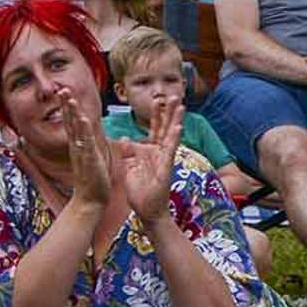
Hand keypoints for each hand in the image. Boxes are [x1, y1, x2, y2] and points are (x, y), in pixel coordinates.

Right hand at [58, 85, 112, 206]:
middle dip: (66, 105)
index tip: (65, 93)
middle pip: (69, 122)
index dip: (69, 108)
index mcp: (79, 146)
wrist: (91, 201)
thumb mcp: (92, 159)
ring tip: (68, 97)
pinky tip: (81, 118)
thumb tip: (91, 138)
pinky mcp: (89, 160)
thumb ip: (90, 146)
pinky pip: (85, 142)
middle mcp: (77, 147)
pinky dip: (83, 130)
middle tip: (61, 89)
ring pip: (75, 129)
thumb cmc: (93, 181)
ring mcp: (82, 152)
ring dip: (71, 112)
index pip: (72, 123)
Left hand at [118, 98, 179, 224]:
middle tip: (173, 95)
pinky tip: (178, 127)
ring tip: (181, 105)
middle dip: (168, 112)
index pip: (154, 129)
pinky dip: (173, 138)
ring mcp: (164, 159)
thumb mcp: (130, 167)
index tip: (158, 99)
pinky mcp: (166, 168)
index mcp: (150, 152)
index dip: (156, 114)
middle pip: (164, 128)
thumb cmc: (140, 192)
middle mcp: (159, 153)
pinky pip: (170, 151)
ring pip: (170, 136)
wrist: (146, 211)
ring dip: (175, 120)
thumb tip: (126, 137)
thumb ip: (129, 152)